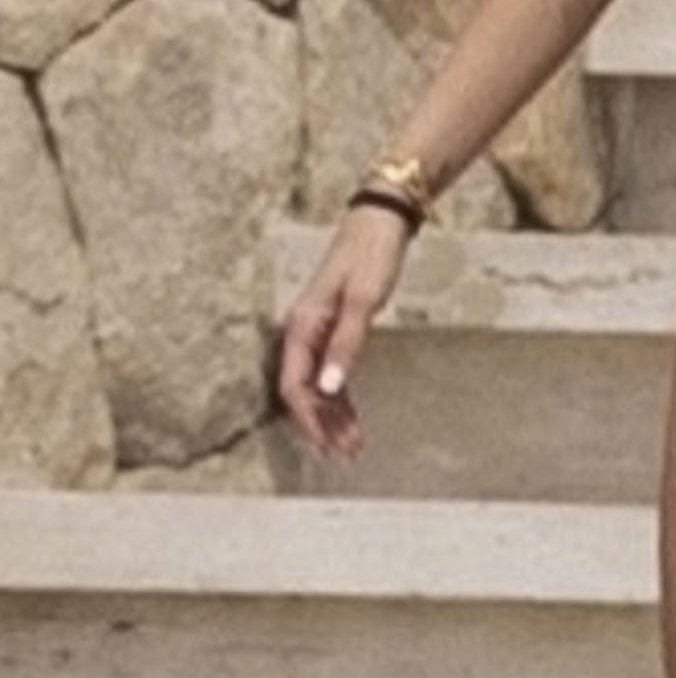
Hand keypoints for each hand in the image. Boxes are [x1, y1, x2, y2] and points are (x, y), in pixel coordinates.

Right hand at [275, 204, 413, 459]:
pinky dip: (340, 397)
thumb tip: (328, 388)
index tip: (328, 446)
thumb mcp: (363, 302)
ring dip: (333, 416)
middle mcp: (303, 332)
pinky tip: (353, 417)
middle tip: (347, 454)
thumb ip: (346, 345)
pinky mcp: (333, 329)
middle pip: (304, 391)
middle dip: (323, 425)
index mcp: (302, 326)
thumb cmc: (371, 257)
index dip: (310, 420)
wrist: (380, 223)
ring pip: (317, 385)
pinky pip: (330, 372)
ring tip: (354, 444)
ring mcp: (317, 332)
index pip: (295, 386)